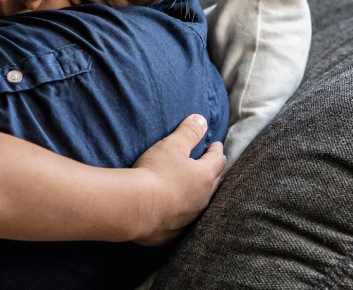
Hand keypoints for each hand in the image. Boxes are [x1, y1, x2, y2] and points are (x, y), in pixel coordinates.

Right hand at [131, 114, 225, 245]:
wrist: (135, 208)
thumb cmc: (155, 172)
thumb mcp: (172, 145)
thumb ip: (189, 132)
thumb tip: (202, 119)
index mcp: (204, 177)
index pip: (217, 160)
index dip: (216, 150)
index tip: (215, 144)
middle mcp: (202, 199)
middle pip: (214, 182)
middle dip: (214, 171)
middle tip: (211, 164)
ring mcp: (190, 217)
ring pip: (202, 203)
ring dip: (201, 192)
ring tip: (196, 186)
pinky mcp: (175, 232)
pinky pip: (185, 219)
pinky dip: (185, 210)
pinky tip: (178, 209)